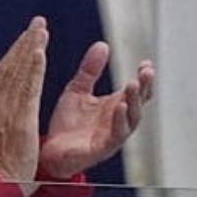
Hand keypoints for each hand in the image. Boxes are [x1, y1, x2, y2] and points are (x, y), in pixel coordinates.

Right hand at [0, 18, 47, 184]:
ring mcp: (4, 109)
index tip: (27, 39)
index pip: (1, 74)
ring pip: (18, 73)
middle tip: (37, 24)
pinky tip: (40, 52)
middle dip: (24, 44)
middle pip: (9, 67)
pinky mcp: (17, 117)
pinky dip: (32, 68)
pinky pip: (26, 87)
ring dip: (30, 49)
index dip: (15, 55)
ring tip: (41, 31)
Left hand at [39, 42, 155, 178]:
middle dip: (144, 87)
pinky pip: (116, 134)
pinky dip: (119, 121)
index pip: (136, 91)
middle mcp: (118, 121)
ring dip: (133, 101)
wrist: (49, 151)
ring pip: (131, 118)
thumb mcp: (77, 91)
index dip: (143, 78)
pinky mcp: (102, 147)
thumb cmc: (67, 123)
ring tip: (133, 84)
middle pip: (138, 102)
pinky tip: (119, 107)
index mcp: (114, 106)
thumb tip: (102, 44)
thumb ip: (90, 70)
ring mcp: (113, 135)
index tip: (146, 63)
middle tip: (147, 71)